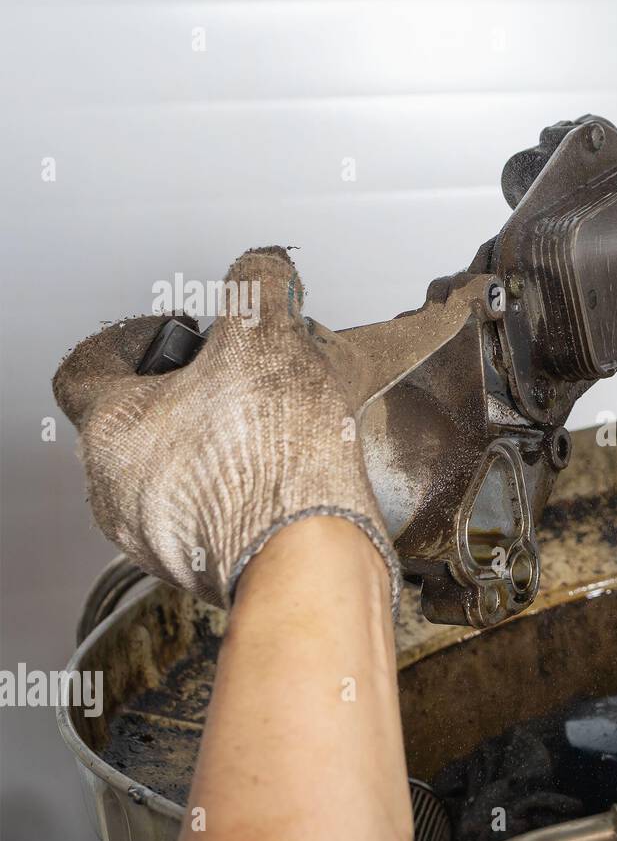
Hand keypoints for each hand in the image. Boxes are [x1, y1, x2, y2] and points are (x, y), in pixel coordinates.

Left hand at [53, 247, 400, 610]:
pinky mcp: (200, 570)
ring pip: (169, 476)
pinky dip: (233, 494)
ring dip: (209, 447)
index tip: (170, 332)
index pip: (84, 366)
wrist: (309, 553)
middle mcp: (116, 490)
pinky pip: (204, 519)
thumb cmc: (271, 461)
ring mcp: (154, 538)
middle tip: (234, 380)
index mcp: (112, 427)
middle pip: (134, 423)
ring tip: (265, 430)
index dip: (127, 337)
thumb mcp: (267, 335)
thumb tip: (263, 270)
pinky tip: (279, 480)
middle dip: (185, 395)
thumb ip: (258, 285)